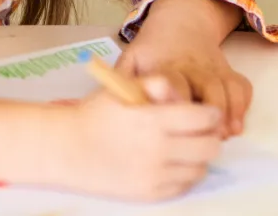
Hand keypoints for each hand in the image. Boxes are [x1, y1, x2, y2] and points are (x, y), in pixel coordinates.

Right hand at [56, 78, 224, 201]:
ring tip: (184, 148)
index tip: (205, 113)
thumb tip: (183, 93)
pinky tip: (171, 164)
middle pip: (210, 147)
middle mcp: (158, 150)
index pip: (206, 119)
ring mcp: (154, 175)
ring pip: (201, 168)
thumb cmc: (96, 115)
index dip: (211, 114)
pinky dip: (183, 175)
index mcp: (153, 120)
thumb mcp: (123, 88)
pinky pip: (183, 186)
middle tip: (199, 132)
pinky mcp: (149, 193)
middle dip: (210, 136)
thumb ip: (158, 83)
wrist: (66, 149)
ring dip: (198, 157)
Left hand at [117, 34, 251, 137]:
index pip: (174, 81)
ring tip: (227, 135)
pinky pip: (242, 86)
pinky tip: (237, 125)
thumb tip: (109, 105)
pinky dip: (243, 105)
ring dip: (231, 111)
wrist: (181, 21)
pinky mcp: (228, 71)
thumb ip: (122, 81)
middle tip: (210, 137)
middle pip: (209, 85)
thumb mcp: (131, 58)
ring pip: (229, 87)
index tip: (175, 119)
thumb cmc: (153, 48)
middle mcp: (194, 66)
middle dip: (212, 111)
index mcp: (167, 65)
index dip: (176, 99)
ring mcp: (214, 68)